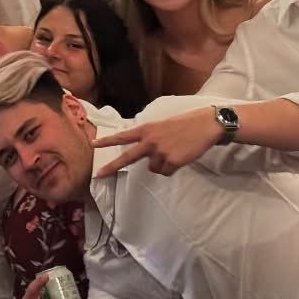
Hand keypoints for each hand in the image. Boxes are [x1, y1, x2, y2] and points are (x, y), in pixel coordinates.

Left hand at [92, 107, 221, 177]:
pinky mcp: (172, 162)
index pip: (123, 136)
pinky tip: (181, 157)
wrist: (206, 125)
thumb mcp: (162, 125)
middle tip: (97, 175)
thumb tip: (143, 154)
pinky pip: (166, 172)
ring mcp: (160, 152)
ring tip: (175, 152)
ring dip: (162, 164)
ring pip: (153, 169)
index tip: (93, 145)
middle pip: (127, 158)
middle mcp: (150, 141)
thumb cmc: (185, 123)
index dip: (107, 141)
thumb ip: (150, 136)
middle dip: (111, 167)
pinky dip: (172, 168)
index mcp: (147, 129)